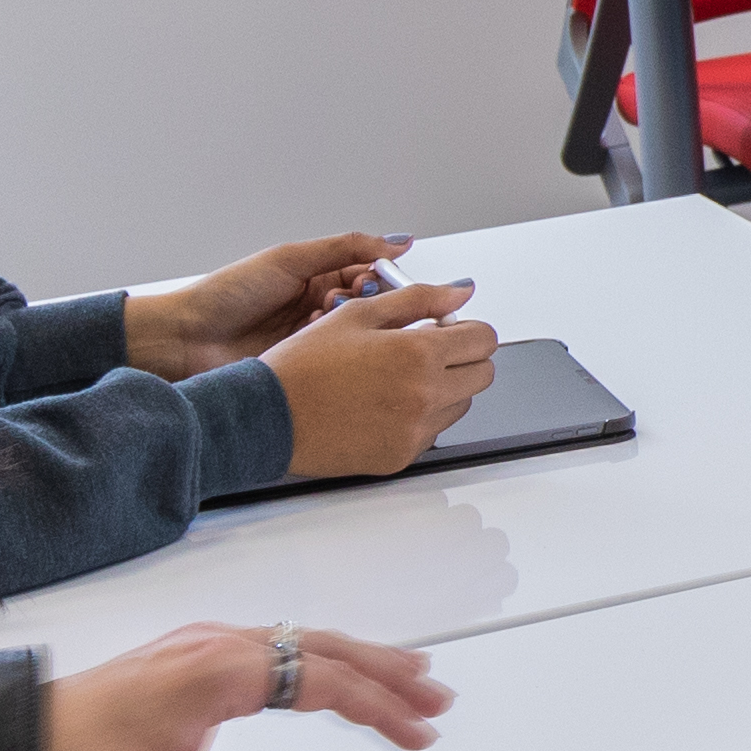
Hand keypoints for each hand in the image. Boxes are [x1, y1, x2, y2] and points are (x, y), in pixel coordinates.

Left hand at [37, 623, 447, 750]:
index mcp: (220, 670)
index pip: (325, 679)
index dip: (381, 708)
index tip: (423, 736)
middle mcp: (214, 644)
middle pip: (322, 646)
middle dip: (387, 671)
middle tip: (439, 697)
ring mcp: (195, 647)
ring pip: (295, 642)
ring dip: (354, 662)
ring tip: (405, 679)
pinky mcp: (179, 661)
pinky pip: (268, 648)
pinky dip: (313, 662)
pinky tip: (320, 679)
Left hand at [128, 229, 400, 374]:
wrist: (187, 339)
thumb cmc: (227, 295)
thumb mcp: (290, 259)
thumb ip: (346, 248)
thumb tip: (394, 242)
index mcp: (315, 276)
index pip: (367, 273)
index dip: (378, 276)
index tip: (376, 280)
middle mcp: (316, 306)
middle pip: (366, 304)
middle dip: (363, 300)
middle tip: (343, 299)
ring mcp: (311, 338)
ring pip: (354, 331)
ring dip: (343, 322)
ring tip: (320, 317)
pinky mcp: (305, 365)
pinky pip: (335, 357)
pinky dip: (331, 348)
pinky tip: (315, 342)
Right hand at [269, 274, 498, 479]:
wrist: (266, 416)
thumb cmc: (303, 365)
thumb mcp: (358, 313)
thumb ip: (417, 298)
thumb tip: (457, 293)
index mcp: (418, 353)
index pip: (484, 339)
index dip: (467, 329)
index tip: (448, 328)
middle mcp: (424, 395)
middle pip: (482, 374)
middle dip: (462, 358)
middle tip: (425, 351)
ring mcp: (414, 431)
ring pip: (460, 405)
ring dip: (443, 388)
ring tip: (398, 378)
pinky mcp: (400, 457)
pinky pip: (431, 433)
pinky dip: (420, 417)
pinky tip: (383, 404)